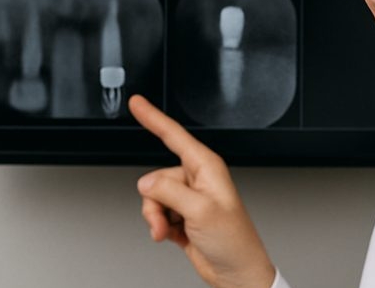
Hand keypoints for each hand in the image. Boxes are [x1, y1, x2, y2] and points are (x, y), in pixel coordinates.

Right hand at [130, 95, 275, 287]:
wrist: (236, 272)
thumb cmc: (234, 241)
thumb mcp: (201, 211)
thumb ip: (169, 191)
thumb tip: (147, 182)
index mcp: (207, 168)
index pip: (174, 136)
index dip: (154, 118)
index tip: (137, 104)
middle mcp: (197, 179)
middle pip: (157, 177)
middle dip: (155, 201)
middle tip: (169, 219)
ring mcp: (188, 198)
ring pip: (152, 197)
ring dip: (156, 217)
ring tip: (170, 230)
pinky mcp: (181, 215)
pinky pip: (156, 213)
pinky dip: (159, 226)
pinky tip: (173, 235)